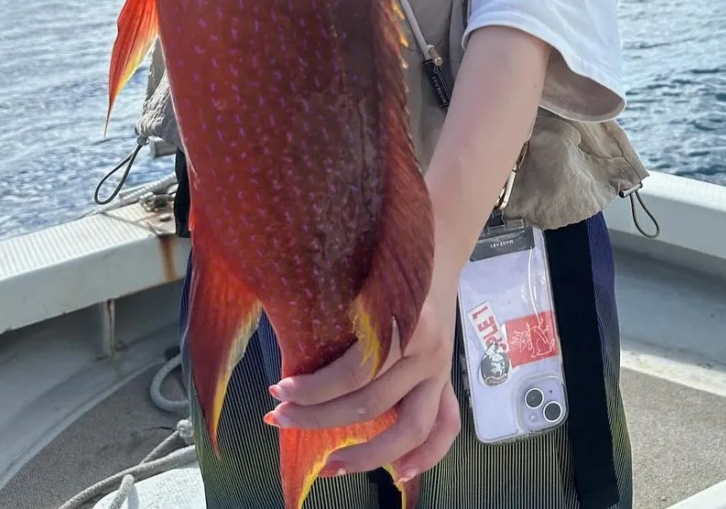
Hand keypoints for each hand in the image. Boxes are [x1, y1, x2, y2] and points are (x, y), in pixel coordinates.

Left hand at [267, 279, 461, 482]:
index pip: (355, 370)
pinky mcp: (446, 378)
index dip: (314, 388)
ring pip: (411, 427)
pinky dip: (427, 454)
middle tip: (282, 418)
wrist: (438, 252)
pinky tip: (400, 472)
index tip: (279, 389)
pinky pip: (446, 425)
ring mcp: (440, 368)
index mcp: (405, 319)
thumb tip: (287, 345)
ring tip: (331, 466)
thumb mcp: (360, 276)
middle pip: (371, 402)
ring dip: (368, 454)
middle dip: (319, 417)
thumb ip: (335, 308)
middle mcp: (426, 349)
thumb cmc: (389, 262)